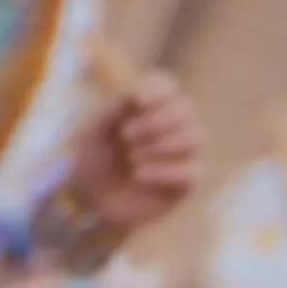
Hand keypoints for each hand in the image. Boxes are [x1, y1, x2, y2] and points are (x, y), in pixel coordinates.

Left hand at [67, 73, 202, 233]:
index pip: (167, 86)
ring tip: (131, 158)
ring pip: (194, 138)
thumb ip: (115, 108)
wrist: (92, 200)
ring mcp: (182, 156)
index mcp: (149, 107)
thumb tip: (136, 94)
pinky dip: (164, 171)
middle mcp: (171, 127)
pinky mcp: (186, 184)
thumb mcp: (95, 129)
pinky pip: (192, 171)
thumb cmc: (93, 159)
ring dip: (160, 145)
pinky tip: (139, 175)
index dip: (157, 90)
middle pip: (185, 110)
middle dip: (156, 121)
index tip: (135, 100)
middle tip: (125, 136)